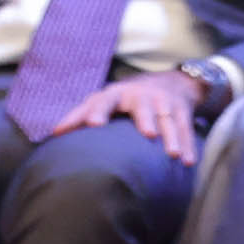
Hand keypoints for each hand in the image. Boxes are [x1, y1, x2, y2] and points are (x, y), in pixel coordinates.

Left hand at [57, 65, 210, 165]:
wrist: (171, 82)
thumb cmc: (126, 98)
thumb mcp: (104, 100)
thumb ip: (80, 116)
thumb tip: (54, 135)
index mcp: (116, 94)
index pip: (104, 100)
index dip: (99, 111)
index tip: (94, 125)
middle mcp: (141, 95)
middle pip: (143, 106)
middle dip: (146, 119)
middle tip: (148, 133)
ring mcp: (164, 102)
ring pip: (169, 119)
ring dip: (172, 136)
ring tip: (174, 154)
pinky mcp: (182, 110)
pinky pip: (186, 128)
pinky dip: (189, 145)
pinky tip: (189, 162)